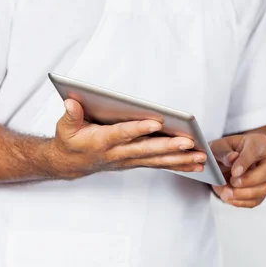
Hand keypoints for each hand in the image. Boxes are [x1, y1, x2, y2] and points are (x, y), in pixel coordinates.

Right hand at [50, 99, 206, 178]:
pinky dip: (177, 164)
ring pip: (157, 160)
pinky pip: (158, 164)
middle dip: (168, 147)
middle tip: (188, 143)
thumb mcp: (65, 126)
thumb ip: (70, 114)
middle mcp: (118, 153)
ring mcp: (128, 159)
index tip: (156, 123)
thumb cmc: (70, 140)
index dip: (138, 129)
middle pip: (146, 150)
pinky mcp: (135, 162)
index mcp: (101, 141)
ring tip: (200, 157)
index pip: (122, 134)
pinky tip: (195, 164)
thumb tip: (71, 101)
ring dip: (179, 159)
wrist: (70, 163)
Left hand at [210, 133, 265, 207]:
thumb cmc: (223, 152)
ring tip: (227, 193)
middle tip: (232, 182)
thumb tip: (232, 158)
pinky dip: (241, 202)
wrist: (223, 164)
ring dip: (245, 194)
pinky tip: (229, 198)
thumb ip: (223, 152)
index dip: (246, 162)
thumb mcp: (218, 147)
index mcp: (258, 143)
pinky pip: (257, 200)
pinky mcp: (261, 192)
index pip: (256, 150)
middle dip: (250, 179)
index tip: (234, 172)